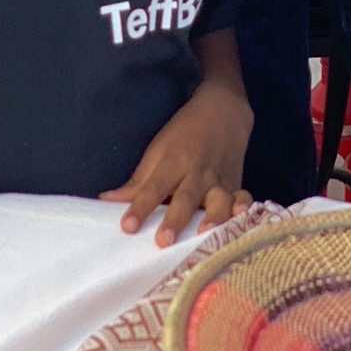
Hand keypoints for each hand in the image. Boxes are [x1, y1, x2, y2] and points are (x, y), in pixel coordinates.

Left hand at [100, 76, 252, 245]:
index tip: (127, 226)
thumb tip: (106, 202)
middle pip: (185, 197)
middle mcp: (196, 172)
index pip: (154, 186)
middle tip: (163, 241)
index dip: (140, 206)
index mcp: (173, 161)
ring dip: (212, 216)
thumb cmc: (184, 133)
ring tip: (204, 233)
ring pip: (216, 199)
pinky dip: (244, 206)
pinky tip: (242, 217)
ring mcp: (218, 179)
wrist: (223, 110)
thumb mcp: (158, 150)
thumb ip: (137, 181)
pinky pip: (243, 196)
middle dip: (175, 218)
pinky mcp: (236, 184)